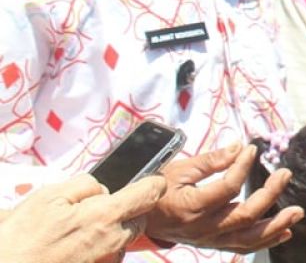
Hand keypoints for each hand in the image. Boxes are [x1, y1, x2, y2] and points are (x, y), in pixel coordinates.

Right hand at [0, 173, 165, 262]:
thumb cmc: (20, 237)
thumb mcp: (50, 195)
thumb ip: (85, 186)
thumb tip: (103, 188)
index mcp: (103, 215)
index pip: (147, 194)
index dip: (154, 183)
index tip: (156, 179)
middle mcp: (110, 241)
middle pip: (138, 220)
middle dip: (130, 210)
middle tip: (105, 206)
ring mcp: (103, 260)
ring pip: (123, 240)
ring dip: (114, 230)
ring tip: (85, 228)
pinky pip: (108, 256)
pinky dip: (100, 248)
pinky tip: (77, 244)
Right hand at [143, 143, 302, 252]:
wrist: (139, 218)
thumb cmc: (157, 191)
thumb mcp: (178, 170)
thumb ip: (211, 160)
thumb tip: (239, 147)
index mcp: (191, 206)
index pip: (227, 187)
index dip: (243, 166)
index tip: (252, 149)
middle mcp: (203, 228)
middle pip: (244, 216)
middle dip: (269, 195)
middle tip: (286, 174)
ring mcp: (209, 239)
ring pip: (248, 239)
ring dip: (276, 225)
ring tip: (297, 211)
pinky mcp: (213, 244)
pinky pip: (242, 247)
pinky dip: (265, 240)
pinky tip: (285, 232)